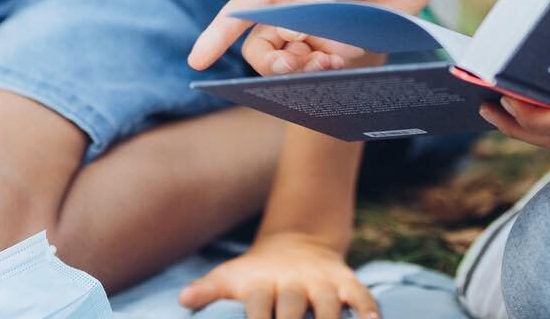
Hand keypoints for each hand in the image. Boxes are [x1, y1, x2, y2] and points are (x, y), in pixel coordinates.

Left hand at [178, 233, 377, 318]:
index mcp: (263, 284)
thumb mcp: (232, 276)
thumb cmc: (256, 275)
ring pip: (328, 303)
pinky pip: (360, 295)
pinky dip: (368, 309)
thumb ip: (209, 289)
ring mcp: (321, 282)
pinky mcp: (345, 281)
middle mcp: (294, 283)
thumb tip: (182, 299)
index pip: (258, 305)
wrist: (296, 241)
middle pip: (293, 306)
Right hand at [187, 0, 456, 74]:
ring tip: (323, 64)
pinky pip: (322, 68)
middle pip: (264, 47)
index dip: (216, 37)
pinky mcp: (345, 43)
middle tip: (291, 66)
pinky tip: (336, 66)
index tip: (196, 62)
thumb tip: (287, 41)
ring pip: (293, 62)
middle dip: (270, 62)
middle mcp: (298, 7)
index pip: (240, 12)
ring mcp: (321, 28)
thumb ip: (309, 6)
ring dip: (300, 69)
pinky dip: (324, 73)